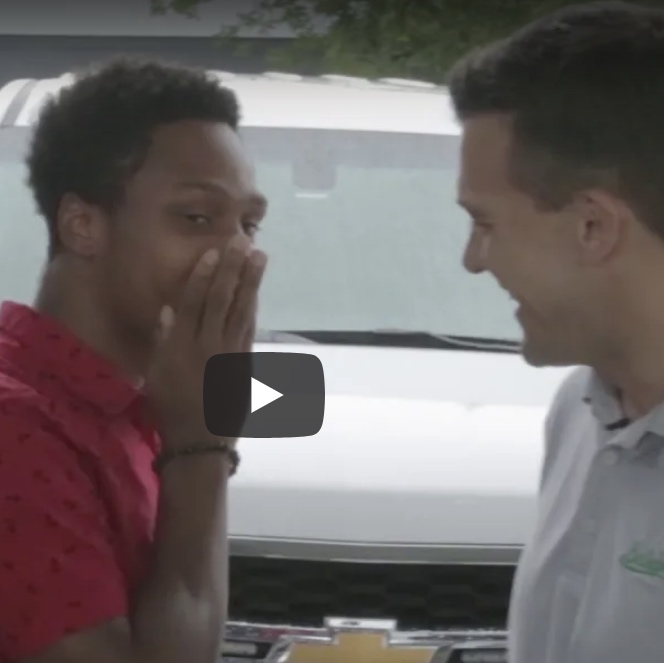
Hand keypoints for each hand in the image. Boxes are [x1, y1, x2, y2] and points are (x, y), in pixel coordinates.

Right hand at [146, 237, 267, 450]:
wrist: (200, 441)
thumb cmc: (172, 407)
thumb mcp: (157, 374)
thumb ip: (164, 340)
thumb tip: (169, 308)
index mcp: (182, 346)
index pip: (194, 302)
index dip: (204, 275)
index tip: (214, 251)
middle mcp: (208, 345)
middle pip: (222, 300)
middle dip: (232, 269)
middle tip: (243, 242)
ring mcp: (230, 354)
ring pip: (241, 310)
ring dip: (251, 282)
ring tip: (259, 258)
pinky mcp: (246, 364)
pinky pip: (250, 330)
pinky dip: (253, 309)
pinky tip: (257, 292)